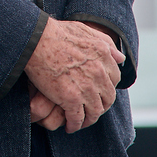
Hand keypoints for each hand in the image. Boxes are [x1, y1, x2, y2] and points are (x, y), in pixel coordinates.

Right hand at [24, 18, 124, 134]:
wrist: (36, 40)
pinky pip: (77, 119)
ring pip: (95, 112)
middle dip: (101, 105)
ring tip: (81, 121)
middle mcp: (99, 73)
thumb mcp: (86, 30)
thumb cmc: (57, 32)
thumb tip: (120, 58)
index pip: (114, 79)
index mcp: (103, 55)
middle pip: (107, 98)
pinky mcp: (71, 99)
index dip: (107, 87)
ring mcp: (86, 88)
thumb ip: (105, 43)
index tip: (99, 91)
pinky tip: (69, 126)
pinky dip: (75, 125)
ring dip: (89, 119)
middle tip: (91, 109)